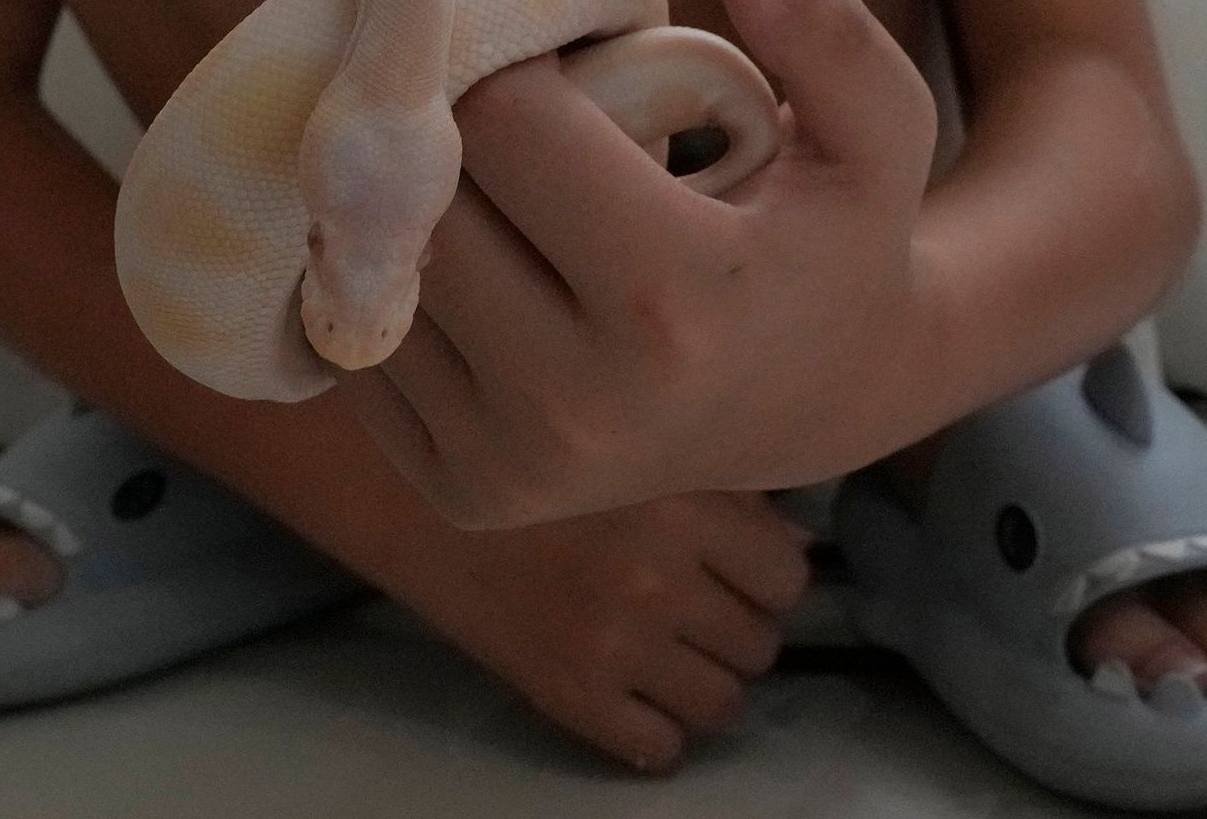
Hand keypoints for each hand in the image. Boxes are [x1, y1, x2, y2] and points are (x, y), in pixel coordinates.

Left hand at [340, 0, 940, 525]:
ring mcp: (513, 466)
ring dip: (405, 211)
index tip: (549, 56)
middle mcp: (580, 405)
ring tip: (479, 182)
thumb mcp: (879, 132)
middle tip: (499, 110)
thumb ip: (828, 29)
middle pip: (426, 199)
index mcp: (672, 300)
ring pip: (376, 278)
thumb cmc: (838, 239)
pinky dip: (389, 295)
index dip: (513, 61)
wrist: (820, 403)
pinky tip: (463, 259)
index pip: (503, 122)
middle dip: (449, 132)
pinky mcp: (465, 497)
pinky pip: (367, 353)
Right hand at [380, 488, 812, 774]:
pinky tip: (632, 693)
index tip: (741, 575)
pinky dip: (656, 731)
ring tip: (674, 658)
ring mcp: (616, 644)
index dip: (769, 579)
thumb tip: (794, 542)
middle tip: (702, 614)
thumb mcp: (632, 457)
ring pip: (723, 705)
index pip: (788, 575)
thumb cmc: (529, 463)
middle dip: (739, 632)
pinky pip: (660, 749)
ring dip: (708, 685)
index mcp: (682, 504)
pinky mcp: (570, 696)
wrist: (413, 499)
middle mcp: (658, 577)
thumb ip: (721, 493)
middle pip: (761, 644)